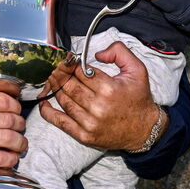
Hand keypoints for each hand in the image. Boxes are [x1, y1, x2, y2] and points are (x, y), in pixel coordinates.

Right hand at [0, 88, 26, 171]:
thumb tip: (15, 103)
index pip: (2, 101)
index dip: (16, 107)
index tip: (17, 111)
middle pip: (7, 120)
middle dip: (20, 125)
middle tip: (20, 127)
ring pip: (5, 139)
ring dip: (19, 142)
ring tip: (20, 143)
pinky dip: (9, 159)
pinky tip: (11, 157)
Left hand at [39, 41, 163, 151]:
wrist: (145, 130)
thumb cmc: (139, 99)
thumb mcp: (137, 70)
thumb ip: (119, 52)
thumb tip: (97, 53)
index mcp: (109, 89)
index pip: (80, 72)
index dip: (72, 64)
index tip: (69, 61)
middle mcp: (97, 106)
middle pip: (69, 85)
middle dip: (61, 75)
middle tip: (57, 69)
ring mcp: (89, 123)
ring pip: (63, 100)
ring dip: (55, 88)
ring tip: (53, 80)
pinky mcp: (84, 135)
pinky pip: (60, 122)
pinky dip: (48, 112)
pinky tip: (44, 102)